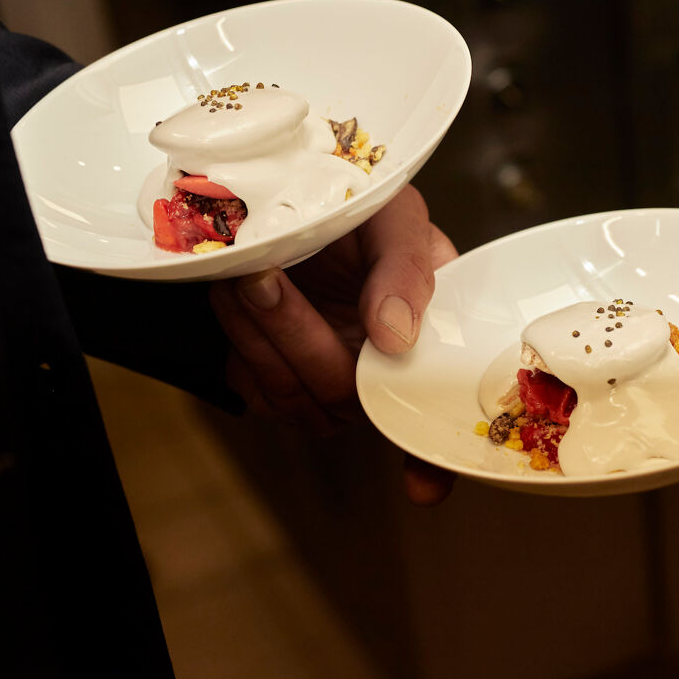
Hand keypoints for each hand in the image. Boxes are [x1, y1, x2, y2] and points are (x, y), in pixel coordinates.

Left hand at [208, 185, 457, 504]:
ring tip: (245, 273)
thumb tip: (394, 338)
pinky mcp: (276, 380)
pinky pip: (254, 388)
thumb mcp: (395, 216)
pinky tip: (236, 298)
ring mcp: (326, 381)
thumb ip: (407, 270)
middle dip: (296, 335)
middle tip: (266, 276)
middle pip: (344, 396)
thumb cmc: (355, 201)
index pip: (442, 414)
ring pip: (293, 394)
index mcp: (429, 338)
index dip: (435, 459)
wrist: (283, 192)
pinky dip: (238, 343)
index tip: (423, 487)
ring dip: (259, 333)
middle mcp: (380, 372)